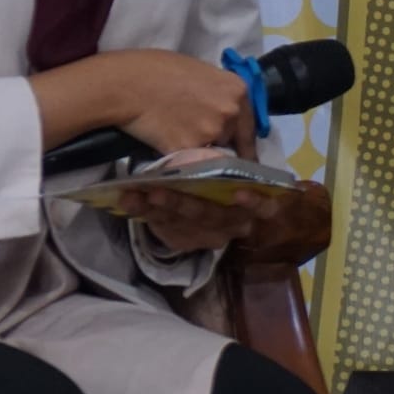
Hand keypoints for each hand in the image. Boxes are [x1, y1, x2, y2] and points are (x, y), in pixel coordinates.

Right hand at [57, 48, 247, 155]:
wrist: (126, 84)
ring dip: (200, 152)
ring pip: (212, 154)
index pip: (250, 128)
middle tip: (197, 139)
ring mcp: (212, 133)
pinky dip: (181, 159)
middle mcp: (231, 112)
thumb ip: (219, 94)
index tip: (240, 155)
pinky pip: (191, 162)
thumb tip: (223, 110)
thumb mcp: (200, 72)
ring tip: (177, 138)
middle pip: (232, 141)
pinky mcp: (190, 150)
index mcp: (238, 90)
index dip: (242, 143)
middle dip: (218, 144)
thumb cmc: (157, 70)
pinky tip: (166, 145)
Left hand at [117, 148, 286, 254]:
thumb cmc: (214, 174)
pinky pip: (164, 229)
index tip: (239, 192)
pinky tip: (129, 202)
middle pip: (212, 217)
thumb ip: (221, 164)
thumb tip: (212, 151)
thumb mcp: (223, 167)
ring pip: (183, 225)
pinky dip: (145, 214)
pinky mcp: (185, 241)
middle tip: (157, 192)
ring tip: (134, 195)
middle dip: (183, 204)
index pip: (264, 207)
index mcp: (250, 205)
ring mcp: (208, 236)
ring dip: (157, 209)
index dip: (255, 202)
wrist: (194, 200)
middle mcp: (232, 225)